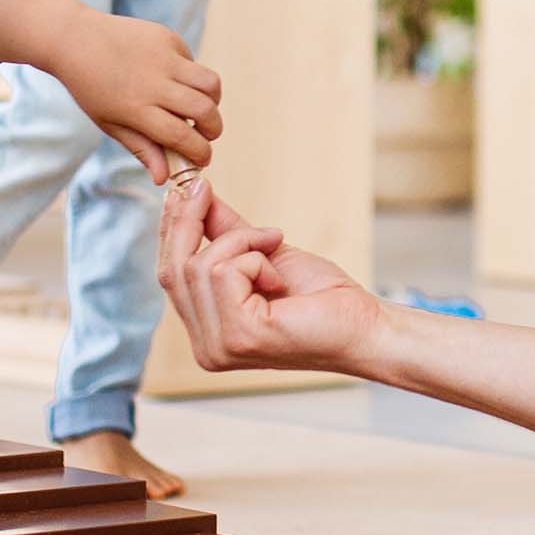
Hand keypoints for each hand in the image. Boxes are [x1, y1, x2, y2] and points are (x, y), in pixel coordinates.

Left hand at [44, 4, 222, 181]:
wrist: (74, 39)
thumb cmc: (90, 87)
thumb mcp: (109, 123)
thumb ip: (141, 148)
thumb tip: (165, 177)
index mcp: (136, 109)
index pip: (182, 136)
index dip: (200, 152)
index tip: (203, 158)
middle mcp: (153, 82)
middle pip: (205, 110)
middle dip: (214, 129)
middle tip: (207, 134)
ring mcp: (163, 57)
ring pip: (210, 83)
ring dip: (213, 100)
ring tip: (200, 107)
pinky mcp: (167, 37)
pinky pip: (193, 61)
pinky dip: (191, 76)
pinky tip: (173, 78)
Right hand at [158, 177, 383, 373]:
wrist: (365, 325)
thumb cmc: (323, 298)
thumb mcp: (265, 254)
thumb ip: (226, 231)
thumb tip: (196, 194)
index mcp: (207, 334)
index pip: (170, 275)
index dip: (172, 228)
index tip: (184, 187)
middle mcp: (206, 348)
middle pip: (173, 269)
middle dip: (189, 221)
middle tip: (204, 186)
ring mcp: (219, 347)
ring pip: (200, 266)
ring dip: (241, 242)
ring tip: (272, 246)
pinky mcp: (239, 336)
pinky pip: (225, 271)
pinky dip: (254, 258)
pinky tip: (278, 275)